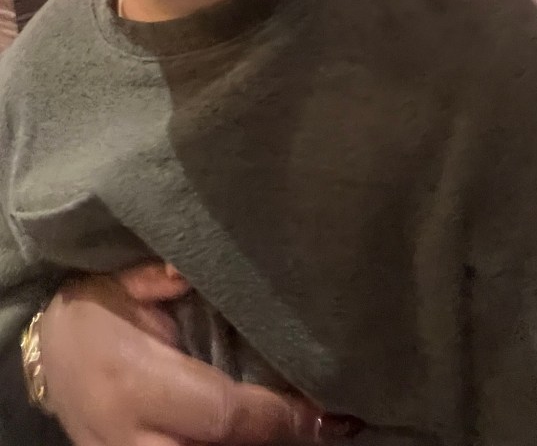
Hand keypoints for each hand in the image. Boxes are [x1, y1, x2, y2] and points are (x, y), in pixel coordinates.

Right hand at [37, 265, 327, 444]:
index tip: (329, 411)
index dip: (280, 416)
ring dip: (253, 443)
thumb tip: (204, 266)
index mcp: (135, 381)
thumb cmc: (97, 305)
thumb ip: (167, 276)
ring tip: (309, 422)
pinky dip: (227, 445)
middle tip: (329, 420)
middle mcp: (130, 435)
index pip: (223, 415)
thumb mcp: (125, 278)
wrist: (50, 349)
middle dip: (273, 439)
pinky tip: (268, 428)